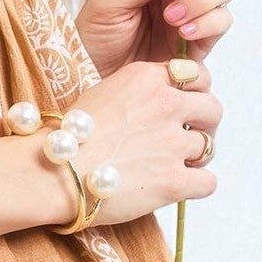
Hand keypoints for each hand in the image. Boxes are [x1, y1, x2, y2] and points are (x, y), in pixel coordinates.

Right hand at [60, 56, 222, 227]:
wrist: (50, 171)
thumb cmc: (66, 136)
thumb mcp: (101, 93)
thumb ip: (136, 95)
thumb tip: (152, 108)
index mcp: (147, 78)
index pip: (195, 75)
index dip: (191, 93)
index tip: (182, 107)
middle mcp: (166, 104)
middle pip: (211, 108)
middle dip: (202, 124)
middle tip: (184, 138)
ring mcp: (172, 142)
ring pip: (209, 145)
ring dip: (193, 157)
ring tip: (169, 165)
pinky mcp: (174, 180)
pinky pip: (208, 182)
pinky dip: (197, 185)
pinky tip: (178, 186)